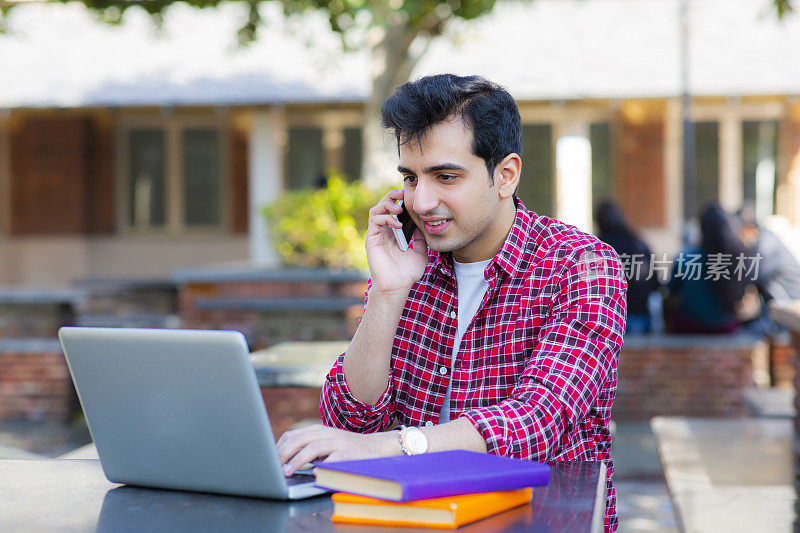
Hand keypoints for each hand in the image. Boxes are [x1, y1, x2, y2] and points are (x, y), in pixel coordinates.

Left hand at [276, 424, 397, 475]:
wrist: (377, 447)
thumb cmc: (348, 449)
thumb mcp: (327, 444)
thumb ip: (309, 447)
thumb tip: (284, 459)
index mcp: (319, 430)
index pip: (292, 435)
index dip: (278, 447)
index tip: (268, 460)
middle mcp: (327, 433)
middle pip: (299, 439)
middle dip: (283, 453)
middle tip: (272, 467)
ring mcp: (338, 443)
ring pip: (313, 448)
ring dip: (297, 461)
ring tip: (287, 472)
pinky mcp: (349, 454)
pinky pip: (332, 460)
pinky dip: (322, 467)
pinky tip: (314, 474)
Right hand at [365, 190, 428, 294]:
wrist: (398, 286)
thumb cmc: (407, 273)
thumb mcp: (420, 252)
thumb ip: (421, 239)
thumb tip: (425, 225)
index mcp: (394, 233)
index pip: (394, 209)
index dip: (400, 200)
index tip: (411, 197)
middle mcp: (384, 231)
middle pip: (383, 205)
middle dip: (392, 196)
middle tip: (403, 194)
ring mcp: (377, 234)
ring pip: (376, 209)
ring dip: (387, 204)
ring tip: (400, 209)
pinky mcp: (371, 239)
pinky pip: (374, 220)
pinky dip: (386, 217)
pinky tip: (398, 224)